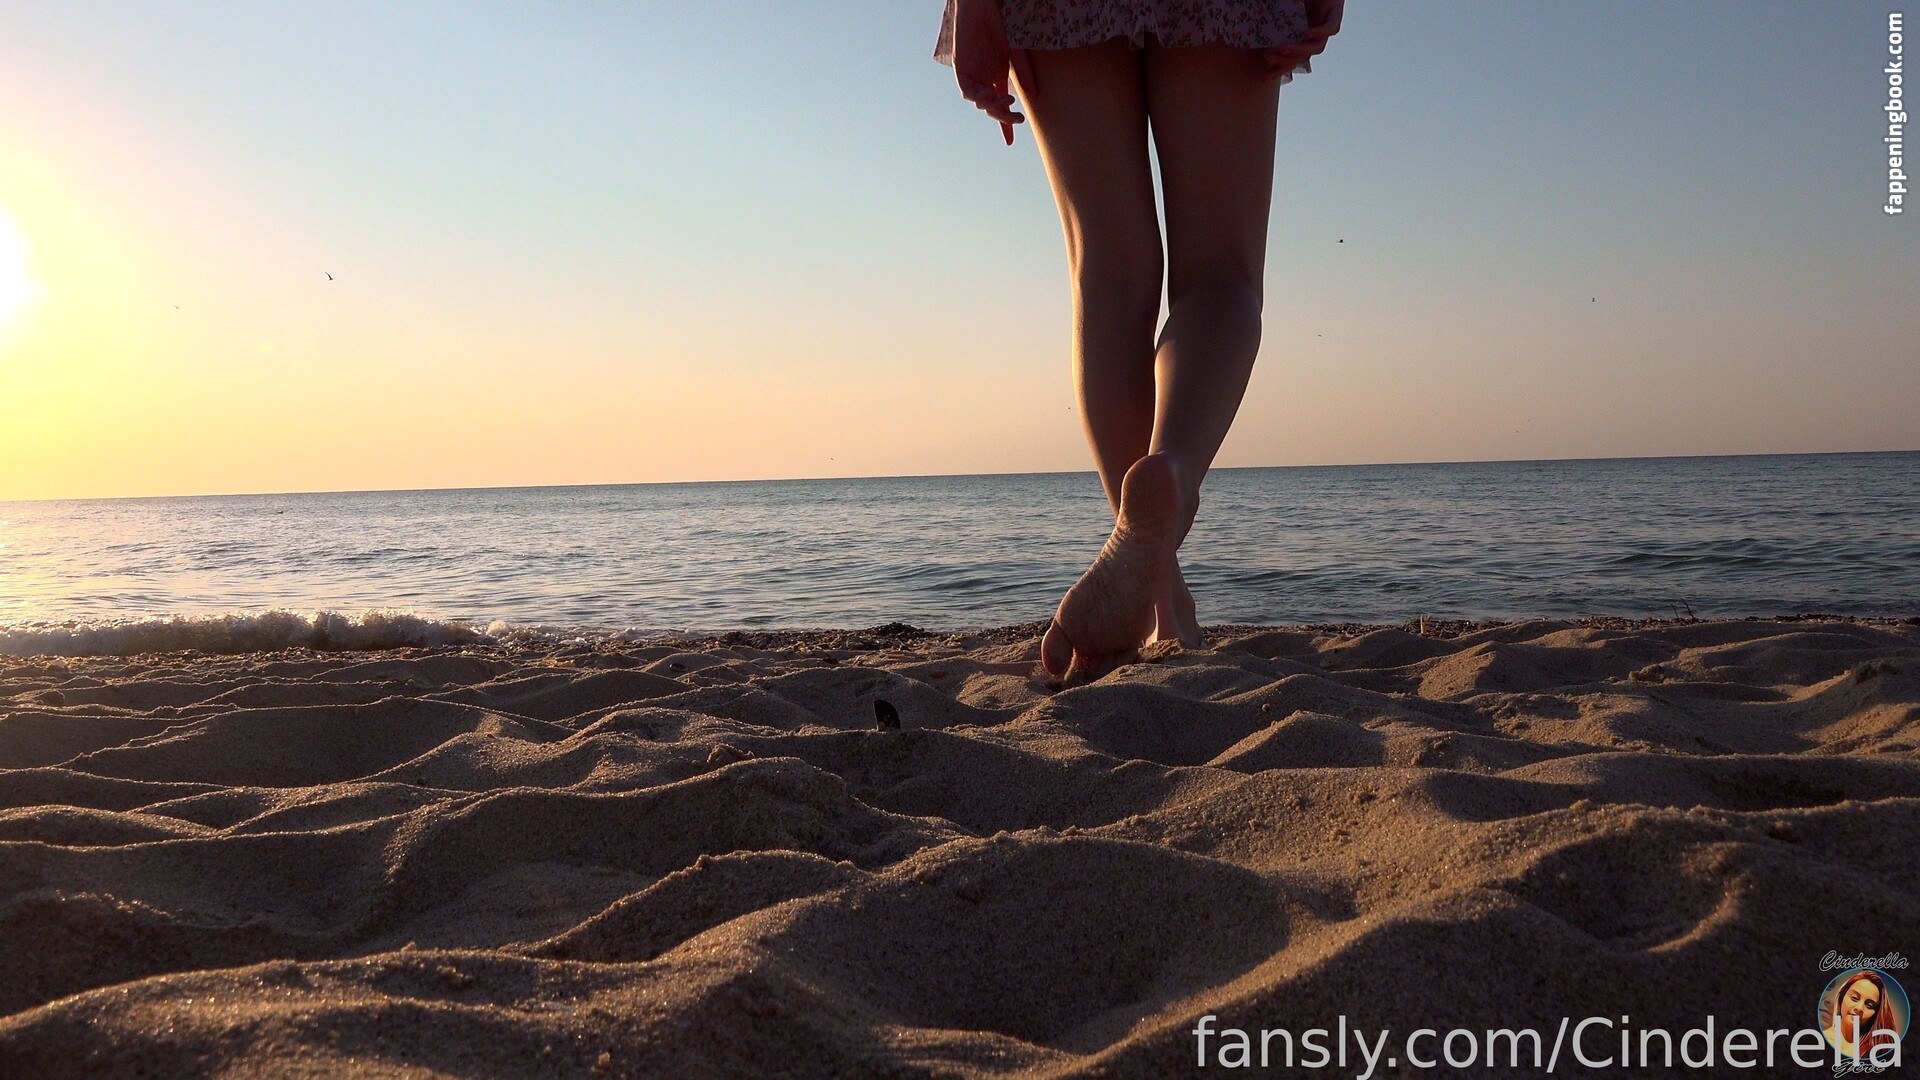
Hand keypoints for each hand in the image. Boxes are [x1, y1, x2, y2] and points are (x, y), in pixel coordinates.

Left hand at [952, 0, 1034, 144]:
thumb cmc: (1000, 24)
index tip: (1010, 143)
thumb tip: (1035, 98)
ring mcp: (972, 74)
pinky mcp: (960, 68)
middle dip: (1003, 117)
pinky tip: (988, 96)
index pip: (1002, 107)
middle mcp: (984, 79)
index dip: (1005, 125)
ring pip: (979, 102)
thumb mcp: (1015, 54)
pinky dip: (977, 96)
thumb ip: (1023, 74)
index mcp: (997, 77)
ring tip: (1005, 102)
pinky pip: (967, 90)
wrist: (981, 6)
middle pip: (992, 107)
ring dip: (992, 106)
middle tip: (1017, 118)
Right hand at [1262, 0, 1343, 82]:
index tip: (1263, 77)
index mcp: (1301, 37)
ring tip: (1283, 47)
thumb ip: (1269, 16)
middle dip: (1284, 60)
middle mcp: (1314, 36)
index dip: (1279, 69)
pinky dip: (1319, 32)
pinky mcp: (1335, 15)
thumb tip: (1243, 25)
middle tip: (1268, 57)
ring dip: (1299, 50)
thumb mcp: (1280, 8)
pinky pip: (1330, 29)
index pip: (1291, 59)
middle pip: (1302, 57)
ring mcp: (1326, 27)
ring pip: (1316, 47)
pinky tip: (1307, 33)